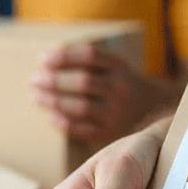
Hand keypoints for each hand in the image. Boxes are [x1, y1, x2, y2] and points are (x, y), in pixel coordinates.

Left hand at [30, 43, 162, 142]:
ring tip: (36, 97)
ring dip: (53, 101)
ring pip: (81, 106)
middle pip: (83, 81)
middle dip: (54, 80)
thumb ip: (86, 60)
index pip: (89, 56)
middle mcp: (120, 88)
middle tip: (33, 79)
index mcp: (120, 67)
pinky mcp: (111, 132)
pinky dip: (64, 123)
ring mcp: (117, 112)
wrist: (153, 109)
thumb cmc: (121, 83)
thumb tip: (45, 60)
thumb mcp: (113, 65)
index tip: (41, 59)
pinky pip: (83, 129)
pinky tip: (51, 116)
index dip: (63, 56)